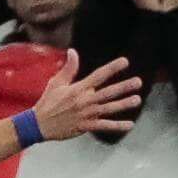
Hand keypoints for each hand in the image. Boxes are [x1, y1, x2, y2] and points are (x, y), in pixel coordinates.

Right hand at [30, 50, 144, 141]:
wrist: (39, 124)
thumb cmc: (48, 102)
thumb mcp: (56, 83)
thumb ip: (69, 68)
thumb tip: (73, 51)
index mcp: (78, 88)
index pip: (98, 75)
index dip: (112, 68)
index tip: (125, 61)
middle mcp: (84, 100)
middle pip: (107, 92)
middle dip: (123, 87)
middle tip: (138, 82)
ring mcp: (86, 114)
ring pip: (108, 108)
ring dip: (123, 104)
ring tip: (137, 99)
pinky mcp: (86, 126)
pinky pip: (103, 126)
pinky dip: (116, 126)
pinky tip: (130, 125)